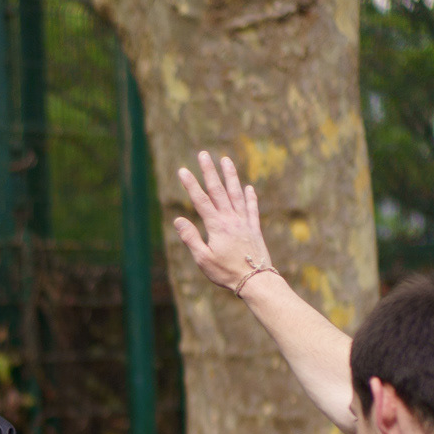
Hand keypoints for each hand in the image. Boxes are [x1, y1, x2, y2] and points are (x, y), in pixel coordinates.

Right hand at [173, 150, 275, 294]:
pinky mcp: (254, 228)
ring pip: (236, 193)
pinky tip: (248, 188)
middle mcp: (231, 219)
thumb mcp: (203, 259)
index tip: (183, 170)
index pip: (200, 200)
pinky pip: (252, 208)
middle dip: (209, 171)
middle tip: (203, 154)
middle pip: (218, 190)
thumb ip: (191, 238)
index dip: (191, 184)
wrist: (256, 279)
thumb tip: (178, 220)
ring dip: (230, 176)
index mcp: (216, 225)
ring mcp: (244, 222)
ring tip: (226, 160)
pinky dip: (250, 197)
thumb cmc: (227, 272)